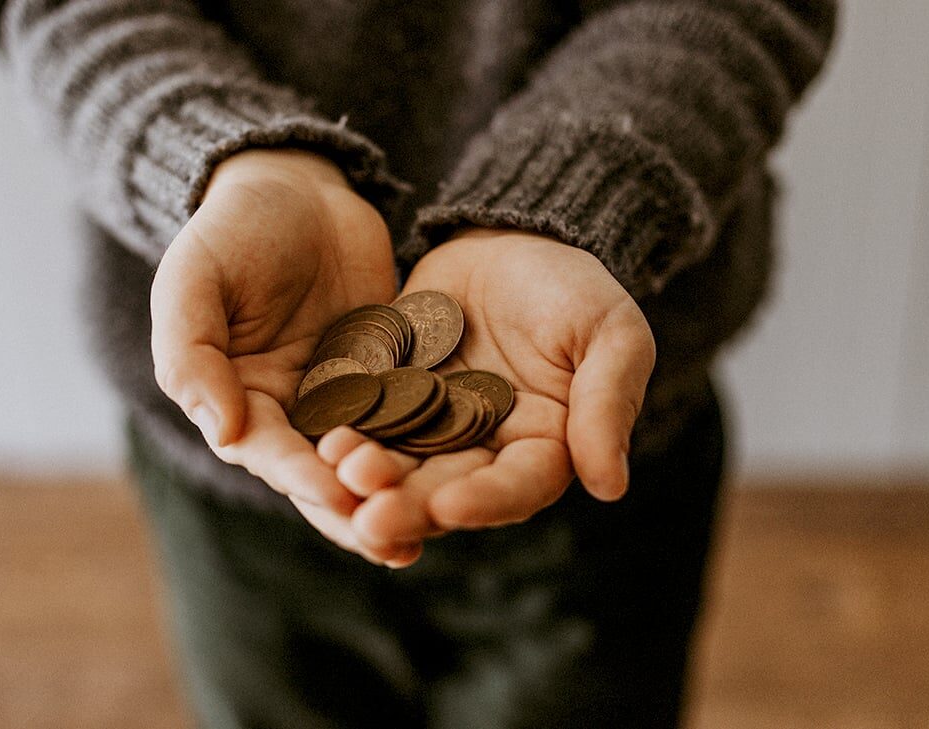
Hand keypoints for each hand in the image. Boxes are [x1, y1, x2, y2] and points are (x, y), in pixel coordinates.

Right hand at [150, 148, 398, 549]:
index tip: (339, 495)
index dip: (301, 476)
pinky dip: (430, 446)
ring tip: (430, 531)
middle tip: (395, 544)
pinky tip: (465, 472)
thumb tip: (224, 434)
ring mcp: (343, 397)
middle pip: (322, 474)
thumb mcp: (194, 279)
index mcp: (237, 399)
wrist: (296, 186)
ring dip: (395, 495)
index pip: (269, 452)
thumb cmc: (232, 229)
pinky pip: (410, 416)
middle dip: (356, 509)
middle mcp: (290, 411)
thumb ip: (193, 353)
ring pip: (370, 458)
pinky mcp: (389, 375)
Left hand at [326, 229, 655, 559]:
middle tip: (370, 518)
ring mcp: (430, 427)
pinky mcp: (387, 397)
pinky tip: (318, 438)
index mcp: (543, 447)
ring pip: (398, 465)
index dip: (485, 501)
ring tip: (339, 473)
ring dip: (368, 478)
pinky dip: (343, 432)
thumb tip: (610, 487)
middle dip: (409, 505)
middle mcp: (483, 450)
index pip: (517, 487)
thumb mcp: (610, 334)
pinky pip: (363, 420)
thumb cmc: (573, 286)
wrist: (508, 237)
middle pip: (446, 490)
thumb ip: (606, 404)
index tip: (449, 507)